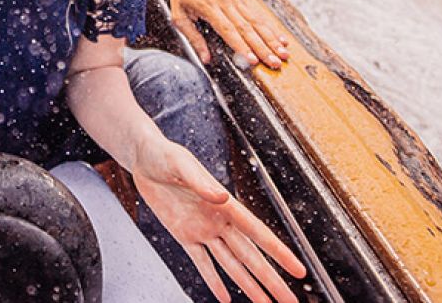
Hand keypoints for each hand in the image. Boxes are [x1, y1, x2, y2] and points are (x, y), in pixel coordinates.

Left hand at [132, 142, 306, 302]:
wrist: (143, 157)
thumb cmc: (163, 153)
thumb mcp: (179, 163)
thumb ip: (200, 181)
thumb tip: (221, 196)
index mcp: (224, 204)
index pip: (258, 233)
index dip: (279, 253)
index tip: (298, 270)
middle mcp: (219, 221)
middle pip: (250, 256)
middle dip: (271, 280)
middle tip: (290, 301)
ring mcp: (203, 230)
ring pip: (231, 265)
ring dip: (249, 285)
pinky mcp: (184, 235)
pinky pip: (202, 263)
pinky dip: (214, 281)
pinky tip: (226, 298)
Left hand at [166, 0, 289, 67]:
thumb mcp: (178, 15)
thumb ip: (193, 38)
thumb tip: (205, 59)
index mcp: (208, 7)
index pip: (228, 30)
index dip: (242, 46)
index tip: (253, 60)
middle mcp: (226, 2)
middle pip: (247, 28)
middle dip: (263, 48)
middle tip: (275, 63)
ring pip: (257, 21)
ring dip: (272, 39)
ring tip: (283, 53)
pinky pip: (258, 14)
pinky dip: (271, 27)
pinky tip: (281, 38)